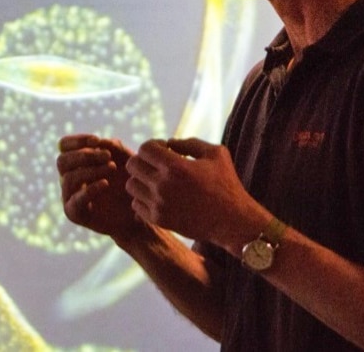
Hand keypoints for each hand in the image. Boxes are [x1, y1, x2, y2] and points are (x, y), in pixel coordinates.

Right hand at [57, 134, 139, 240]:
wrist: (139, 209)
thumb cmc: (130, 180)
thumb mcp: (126, 158)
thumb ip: (113, 147)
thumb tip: (98, 142)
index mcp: (76, 162)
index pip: (64, 146)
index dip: (77, 140)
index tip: (96, 140)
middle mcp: (69, 178)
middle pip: (62, 161)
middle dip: (84, 155)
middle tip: (107, 156)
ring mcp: (70, 196)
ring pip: (69, 178)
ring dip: (91, 170)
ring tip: (112, 167)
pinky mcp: (75, 214)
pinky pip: (75, 201)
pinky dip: (89, 189)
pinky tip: (106, 183)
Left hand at [125, 137, 252, 244]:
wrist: (232, 221)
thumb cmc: (226, 183)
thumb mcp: (215, 153)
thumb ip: (189, 143)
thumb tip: (168, 142)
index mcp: (175, 166)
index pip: (145, 148)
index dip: (153, 145)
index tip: (165, 150)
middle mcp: (163, 185)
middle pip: (132, 165)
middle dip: (144, 160)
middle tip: (158, 164)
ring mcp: (159, 204)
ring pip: (131, 185)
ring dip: (141, 179)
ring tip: (157, 180)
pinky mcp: (159, 220)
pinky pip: (136, 204)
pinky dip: (143, 198)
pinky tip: (159, 196)